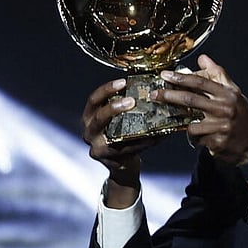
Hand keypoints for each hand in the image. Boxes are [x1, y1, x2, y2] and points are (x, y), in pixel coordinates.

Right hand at [82, 78, 158, 203]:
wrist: (122, 165)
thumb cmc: (120, 136)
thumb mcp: (116, 120)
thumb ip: (124, 106)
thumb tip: (151, 88)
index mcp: (89, 117)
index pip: (93, 100)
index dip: (106, 90)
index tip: (123, 82)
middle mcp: (89, 132)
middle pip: (99, 117)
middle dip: (114, 107)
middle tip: (132, 101)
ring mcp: (97, 147)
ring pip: (113, 135)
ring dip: (132, 127)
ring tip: (148, 119)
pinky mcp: (109, 159)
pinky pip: (129, 148)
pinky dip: (145, 141)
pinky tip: (158, 136)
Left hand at [154, 54, 247, 165]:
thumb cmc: (241, 118)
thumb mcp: (235, 94)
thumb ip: (219, 76)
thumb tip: (203, 59)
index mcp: (228, 94)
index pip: (201, 82)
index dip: (181, 77)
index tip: (165, 75)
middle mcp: (225, 108)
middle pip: (191, 99)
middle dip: (169, 96)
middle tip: (155, 95)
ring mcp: (221, 126)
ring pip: (190, 122)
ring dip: (184, 123)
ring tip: (184, 123)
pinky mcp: (217, 141)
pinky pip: (196, 138)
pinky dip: (194, 138)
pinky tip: (200, 137)